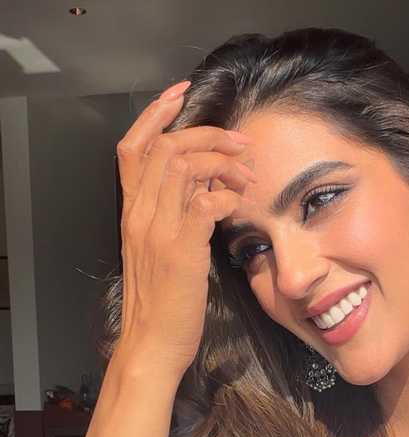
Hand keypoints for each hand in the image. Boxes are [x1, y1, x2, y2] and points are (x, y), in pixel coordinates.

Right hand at [114, 81, 255, 380]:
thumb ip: (176, 213)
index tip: (184, 92)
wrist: (152, 344)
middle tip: (243, 145)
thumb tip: (207, 184)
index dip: (156, 113)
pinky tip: (241, 205)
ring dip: (222, 162)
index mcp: (132, 211)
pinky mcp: (181, 251)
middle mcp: (139, 214)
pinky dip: (226, 195)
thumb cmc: (164, 300)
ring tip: (248, 176)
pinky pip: (204, 202)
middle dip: (208, 134)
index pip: (132, 146)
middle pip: (165, 146)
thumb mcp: (162, 249)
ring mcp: (158, 230)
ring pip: (183, 165)